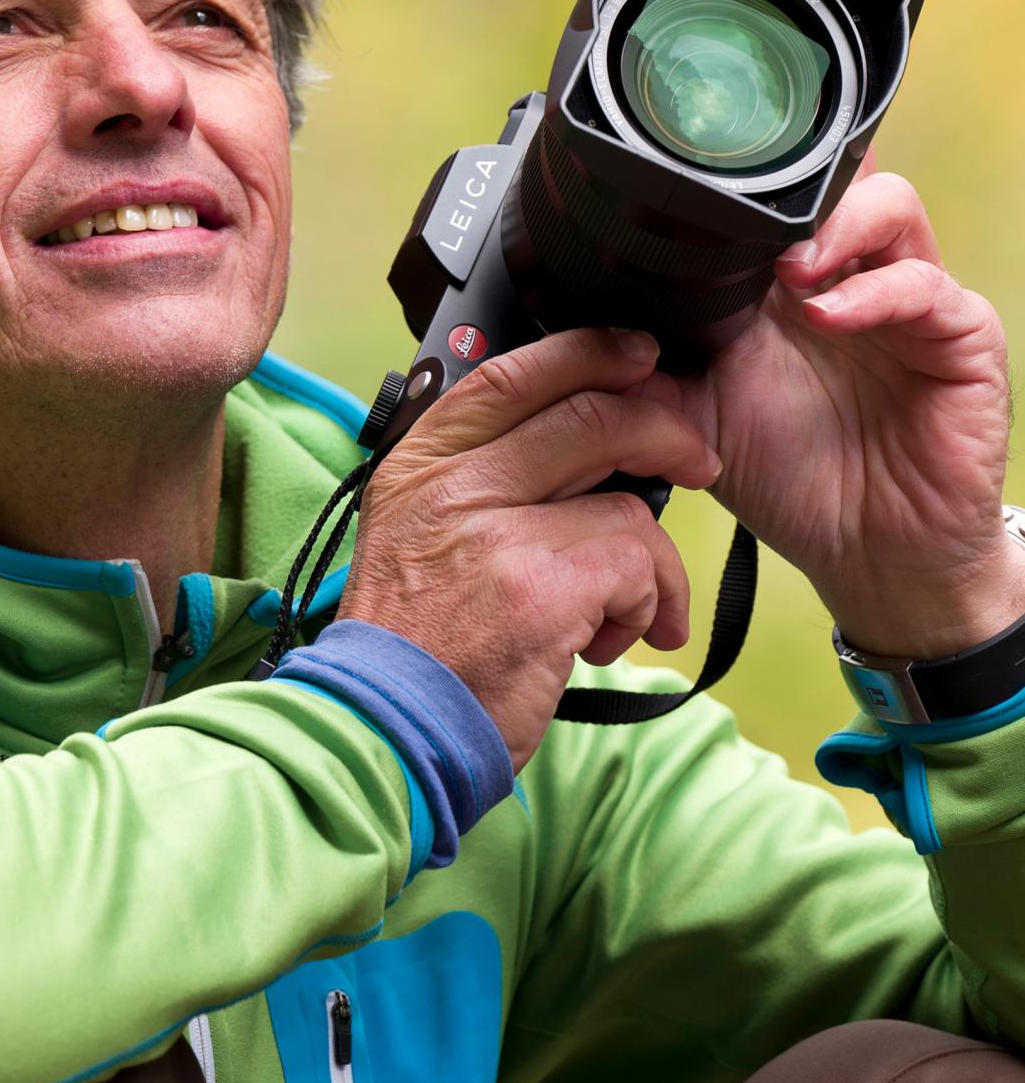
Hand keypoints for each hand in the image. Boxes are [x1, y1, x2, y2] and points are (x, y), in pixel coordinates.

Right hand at [340, 328, 720, 770]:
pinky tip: (609, 644)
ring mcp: (495, 531)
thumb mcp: (414, 536)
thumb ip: (477, 482)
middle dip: (665, 433)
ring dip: (651, 566)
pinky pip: (638, 567)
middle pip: (589, 416)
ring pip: (629, 506)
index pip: (511, 375)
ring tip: (625, 615)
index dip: (589, 353)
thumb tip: (579, 444)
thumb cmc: (412, 646)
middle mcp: (452, 485)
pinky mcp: (540, 587)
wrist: (382, 729)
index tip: (640, 356)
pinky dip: (646, 608)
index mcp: (420, 465)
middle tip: (699, 462)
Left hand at [642, 165, 1024, 657]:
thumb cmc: (794, 482)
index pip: (770, 206)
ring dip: (834, 226)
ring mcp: (906, 302)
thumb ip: (648, 376)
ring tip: (789, 269)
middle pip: (832, 183)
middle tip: (739, 230)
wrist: (867, 555)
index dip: (735, 196)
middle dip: (787, 194)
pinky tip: (830, 316)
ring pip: (888, 208)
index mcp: (782, 291)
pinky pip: (928, 286)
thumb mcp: (698, 423)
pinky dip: (877, 291)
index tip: (684, 207)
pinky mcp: (960, 337)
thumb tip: (579, 345)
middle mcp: (846, 280)